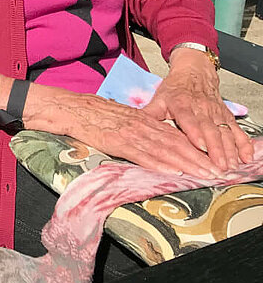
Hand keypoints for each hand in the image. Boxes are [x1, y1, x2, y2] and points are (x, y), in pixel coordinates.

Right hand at [37, 86, 222, 177]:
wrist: (67, 108)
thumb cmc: (89, 112)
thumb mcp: (118, 115)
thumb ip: (135, 126)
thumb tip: (150, 139)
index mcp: (141, 118)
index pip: (173, 134)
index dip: (194, 147)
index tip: (209, 159)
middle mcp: (140, 124)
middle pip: (175, 143)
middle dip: (198, 158)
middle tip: (215, 171)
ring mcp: (130, 133)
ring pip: (164, 150)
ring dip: (186, 164)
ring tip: (203, 175)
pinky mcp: (117, 142)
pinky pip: (143, 155)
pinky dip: (161, 164)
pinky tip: (173, 172)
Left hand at [144, 48, 251, 170]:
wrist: (194, 72)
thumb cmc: (175, 89)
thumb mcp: (159, 98)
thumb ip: (149, 114)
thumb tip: (133, 126)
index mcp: (182, 104)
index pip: (189, 120)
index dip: (195, 133)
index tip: (200, 146)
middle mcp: (202, 109)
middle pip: (211, 130)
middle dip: (216, 150)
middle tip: (218, 166)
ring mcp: (216, 113)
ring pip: (225, 133)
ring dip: (229, 151)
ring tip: (230, 166)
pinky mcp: (226, 117)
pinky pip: (237, 131)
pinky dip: (243, 144)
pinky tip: (246, 157)